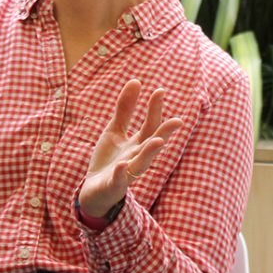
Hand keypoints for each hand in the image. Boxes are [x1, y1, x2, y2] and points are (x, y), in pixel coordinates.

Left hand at [77, 79, 183, 218]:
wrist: (94, 192)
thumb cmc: (110, 160)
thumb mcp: (115, 131)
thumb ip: (125, 109)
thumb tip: (136, 80)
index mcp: (138, 144)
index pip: (151, 125)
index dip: (155, 109)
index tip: (159, 91)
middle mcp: (137, 157)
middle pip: (153, 144)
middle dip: (164, 133)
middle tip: (178, 121)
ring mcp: (127, 172)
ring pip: (141, 163)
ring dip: (150, 152)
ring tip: (158, 141)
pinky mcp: (113, 185)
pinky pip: (119, 180)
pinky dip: (121, 173)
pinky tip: (122, 165)